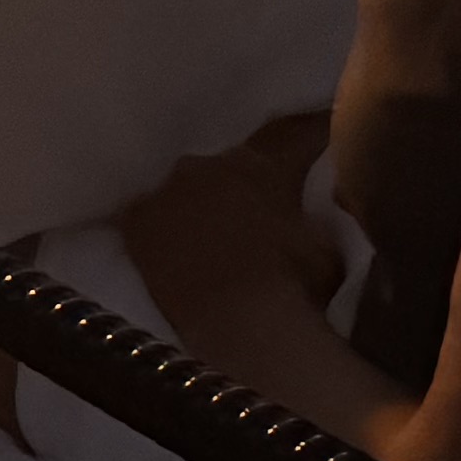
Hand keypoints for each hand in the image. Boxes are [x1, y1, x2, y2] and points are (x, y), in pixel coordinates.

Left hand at [119, 116, 343, 318]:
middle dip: (231, 188)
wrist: (240, 320)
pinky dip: (150, 231)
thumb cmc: (293, 283)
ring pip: (179, 193)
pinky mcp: (135, 223)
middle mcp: (208, 164)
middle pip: (221, 169)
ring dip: (190, 209)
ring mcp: (166, 191)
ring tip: (199, 240)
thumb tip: (311, 216)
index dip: (296, 146)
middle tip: (243, 219)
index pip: (284, 140)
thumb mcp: (325, 247)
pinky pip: (141, 220)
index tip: (303, 151)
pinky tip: (156, 249)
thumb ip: (314, 221)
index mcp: (260, 164)